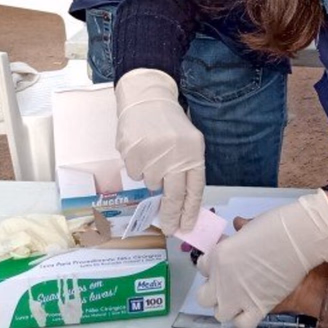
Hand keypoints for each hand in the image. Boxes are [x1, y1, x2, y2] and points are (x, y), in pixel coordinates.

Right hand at [115, 68, 204, 233]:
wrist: (147, 99)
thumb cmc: (170, 126)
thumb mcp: (188, 144)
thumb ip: (187, 171)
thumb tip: (182, 206)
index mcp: (194, 153)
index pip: (195, 190)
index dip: (190, 211)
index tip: (186, 226)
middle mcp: (175, 156)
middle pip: (174, 196)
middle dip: (171, 216)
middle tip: (169, 229)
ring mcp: (153, 155)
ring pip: (151, 184)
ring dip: (152, 177)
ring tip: (154, 156)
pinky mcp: (133, 154)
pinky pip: (135, 174)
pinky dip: (137, 167)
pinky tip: (142, 150)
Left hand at [195, 190, 327, 327]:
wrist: (302, 238)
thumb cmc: (277, 225)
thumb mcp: (252, 224)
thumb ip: (240, 232)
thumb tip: (238, 226)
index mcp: (218, 256)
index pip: (202, 266)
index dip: (212, 265)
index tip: (224, 261)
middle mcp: (222, 280)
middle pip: (204, 296)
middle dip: (214, 290)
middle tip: (228, 282)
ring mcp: (238, 297)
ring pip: (220, 313)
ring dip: (227, 306)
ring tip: (239, 297)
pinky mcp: (258, 307)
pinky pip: (242, 323)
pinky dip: (245, 318)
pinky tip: (251, 307)